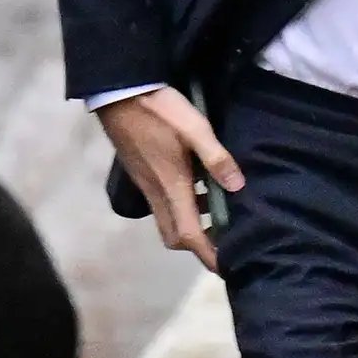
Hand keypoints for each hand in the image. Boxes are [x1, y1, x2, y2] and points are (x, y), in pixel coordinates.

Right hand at [97, 85, 243, 272]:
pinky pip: (162, 204)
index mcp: (172, 187)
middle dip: (198, 245)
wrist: (119, 92)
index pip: (189, 236)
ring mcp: (145, 185)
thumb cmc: (158, 110)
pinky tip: (197, 187)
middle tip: (224, 238)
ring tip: (217, 213)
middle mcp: (156, 193)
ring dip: (190, 225)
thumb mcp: (195, 128)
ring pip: (167, 221)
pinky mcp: (141, 174)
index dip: (208, 255)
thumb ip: (217, 158)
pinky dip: (181, 208)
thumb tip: (238, 186)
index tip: (227, 266)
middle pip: (174, 237)